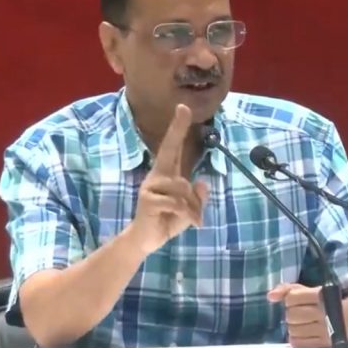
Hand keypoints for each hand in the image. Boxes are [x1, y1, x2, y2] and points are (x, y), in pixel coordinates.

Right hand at [129, 104, 209, 252]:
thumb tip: (202, 183)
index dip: (178, 128)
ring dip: (193, 208)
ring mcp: (151, 187)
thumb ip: (198, 199)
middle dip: (180, 139)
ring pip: (184, 189)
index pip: (173, 146)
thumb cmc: (167, 221)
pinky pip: (177, 204)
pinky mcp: (148, 200)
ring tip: (191, 220)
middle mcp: (158, 176)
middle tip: (186, 124)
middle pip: (173, 157)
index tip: (183, 107)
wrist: (145, 240)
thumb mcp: (189, 211)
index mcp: (167, 174)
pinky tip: (191, 224)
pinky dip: (189, 215)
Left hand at [267, 283, 347, 347]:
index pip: (292, 298)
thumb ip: (288, 289)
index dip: (290, 300)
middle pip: (291, 315)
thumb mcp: (309, 291)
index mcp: (321, 295)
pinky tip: (304, 333)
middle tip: (299, 313)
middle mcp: (324, 312)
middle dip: (291, 314)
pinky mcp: (324, 344)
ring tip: (303, 324)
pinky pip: (298, 344)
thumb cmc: (325, 302)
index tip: (296, 301)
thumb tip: (270, 296)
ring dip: (293, 327)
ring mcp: (325, 329)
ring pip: (293, 330)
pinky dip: (296, 339)